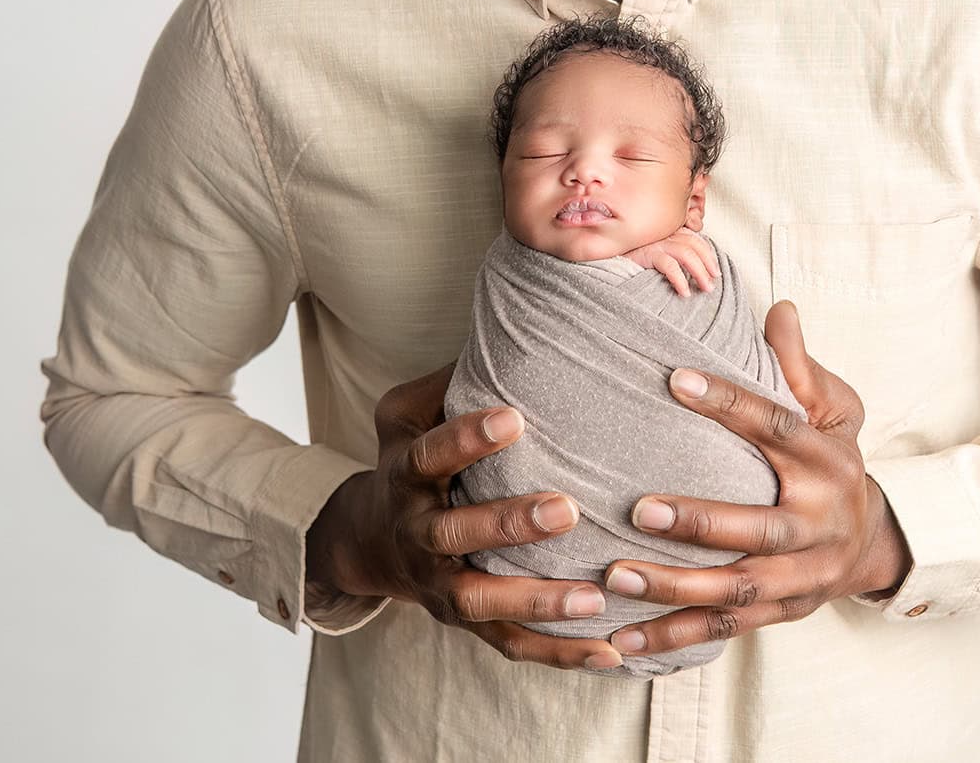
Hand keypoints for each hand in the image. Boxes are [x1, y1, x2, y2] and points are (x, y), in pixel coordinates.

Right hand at [306, 362, 623, 670]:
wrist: (367, 541)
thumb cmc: (409, 460)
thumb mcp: (405, 412)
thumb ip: (449, 379)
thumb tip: (511, 326)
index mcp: (406, 474)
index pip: (431, 454)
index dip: (467, 438)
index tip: (514, 417)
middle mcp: (417, 533)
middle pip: (454, 534)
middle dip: (507, 524)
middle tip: (565, 508)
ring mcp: (438, 584)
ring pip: (480, 601)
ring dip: (537, 601)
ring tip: (595, 597)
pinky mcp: (464, 623)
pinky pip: (510, 645)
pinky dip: (558, 653)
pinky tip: (611, 653)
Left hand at [598, 303, 912, 657]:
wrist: (875, 541)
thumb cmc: (834, 459)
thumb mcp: (834, 409)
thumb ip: (800, 366)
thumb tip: (777, 309)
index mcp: (824, 460)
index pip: (778, 427)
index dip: (730, 404)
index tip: (674, 379)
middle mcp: (817, 520)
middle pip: (759, 526)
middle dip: (701, 522)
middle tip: (640, 510)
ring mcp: (801, 574)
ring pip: (739, 588)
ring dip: (676, 587)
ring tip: (617, 577)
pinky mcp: (782, 612)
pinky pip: (725, 628)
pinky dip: (673, 638)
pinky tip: (620, 641)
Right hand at [620, 228, 717, 296]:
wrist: (601, 254)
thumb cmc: (626, 256)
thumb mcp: (649, 250)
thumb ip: (666, 252)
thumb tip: (688, 269)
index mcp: (666, 231)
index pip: (694, 238)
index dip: (708, 253)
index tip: (714, 270)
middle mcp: (662, 233)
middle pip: (694, 245)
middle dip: (708, 264)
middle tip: (713, 282)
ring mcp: (655, 242)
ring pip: (687, 254)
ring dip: (700, 272)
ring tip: (705, 288)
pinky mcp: (646, 253)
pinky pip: (670, 265)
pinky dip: (680, 279)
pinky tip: (684, 292)